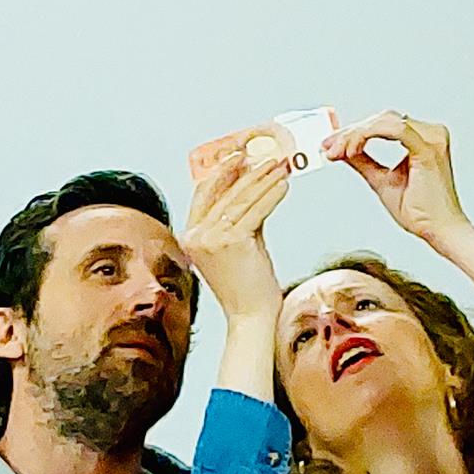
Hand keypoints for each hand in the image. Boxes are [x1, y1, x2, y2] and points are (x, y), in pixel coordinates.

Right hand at [181, 151, 288, 321]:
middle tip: (266, 156)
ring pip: (241, 199)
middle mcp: (196, 237)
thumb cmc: (247, 287)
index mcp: (190, 237)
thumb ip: (241, 218)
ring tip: (280, 167)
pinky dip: (271, 195)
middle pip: (223, 192)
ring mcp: (211, 239)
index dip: (222, 172)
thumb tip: (256, 187)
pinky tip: (283, 186)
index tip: (239, 156)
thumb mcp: (239, 246)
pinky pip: (255, 211)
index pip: (203, 194)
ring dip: (263, 179)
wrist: (252, 317)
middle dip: (247, 171)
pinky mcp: (232, 242)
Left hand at [322, 111, 470, 249]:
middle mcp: (431, 134)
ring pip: (384, 121)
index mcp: (423, 139)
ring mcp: (432, 138)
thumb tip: (340, 150)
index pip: (383, 124)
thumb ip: (362, 162)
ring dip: (355, 134)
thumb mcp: (381, 181)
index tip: (330, 143)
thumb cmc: (420, 212)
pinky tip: (353, 149)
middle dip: (350, 132)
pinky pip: (394, 130)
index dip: (354, 131)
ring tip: (338, 151)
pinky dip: (368, 136)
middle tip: (328, 146)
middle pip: (382, 119)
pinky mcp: (429, 148)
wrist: (439, 232)